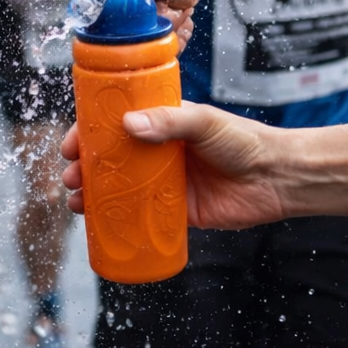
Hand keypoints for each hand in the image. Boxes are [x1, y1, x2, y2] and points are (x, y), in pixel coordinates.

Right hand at [61, 102, 288, 229]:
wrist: (278, 178)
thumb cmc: (244, 141)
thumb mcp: (204, 122)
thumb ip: (169, 122)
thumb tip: (128, 124)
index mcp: (161, 122)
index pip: (115, 123)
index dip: (89, 132)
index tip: (71, 143)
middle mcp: (158, 150)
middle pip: (111, 157)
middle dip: (85, 166)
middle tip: (70, 175)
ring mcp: (165, 181)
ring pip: (120, 187)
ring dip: (94, 193)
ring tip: (77, 200)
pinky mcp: (177, 210)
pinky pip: (141, 216)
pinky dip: (119, 220)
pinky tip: (100, 224)